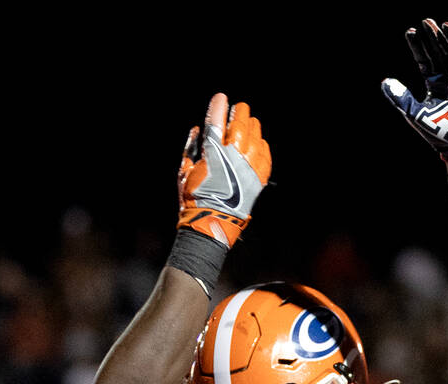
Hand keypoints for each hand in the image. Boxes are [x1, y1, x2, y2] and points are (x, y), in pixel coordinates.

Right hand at [177, 93, 270, 247]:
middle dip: (239, 113)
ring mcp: (248, 166)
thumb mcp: (184, 173)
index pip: (216, 122)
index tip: (221, 98)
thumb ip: (190, 149)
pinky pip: (264, 154)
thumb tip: (197, 130)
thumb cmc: (194, 199)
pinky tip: (258, 141)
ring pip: (255, 136)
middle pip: (240, 125)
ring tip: (249, 121)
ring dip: (252, 125)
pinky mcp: (258, 178)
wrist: (212, 223)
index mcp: (211, 153)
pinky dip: (261, 145)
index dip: (218, 107)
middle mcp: (232, 156)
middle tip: (239, 107)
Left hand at [381, 19, 447, 164]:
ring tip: (444, 25)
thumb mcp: (414, 113)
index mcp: (433, 83)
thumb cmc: (435, 131)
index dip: (418, 46)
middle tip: (426, 21)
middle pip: (440, 54)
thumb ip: (400, 98)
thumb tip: (385, 81)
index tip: (411, 31)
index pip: (424, 60)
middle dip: (433, 38)